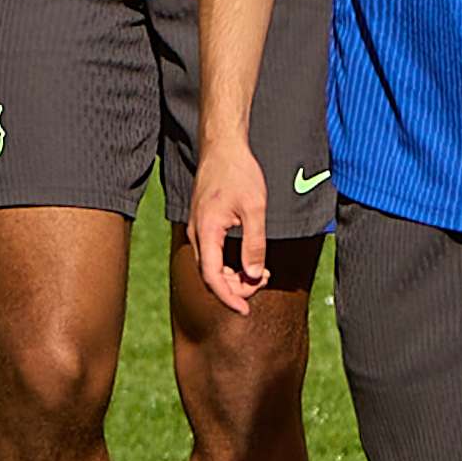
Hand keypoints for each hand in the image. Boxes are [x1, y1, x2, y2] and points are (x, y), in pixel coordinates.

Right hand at [186, 137, 275, 315]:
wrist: (222, 149)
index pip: (212, 277)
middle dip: (236, 288)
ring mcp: (199, 232)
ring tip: (262, 274)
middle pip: (211, 276)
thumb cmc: (239, 173)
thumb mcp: (255, 208)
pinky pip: (213, 256)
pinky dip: (229, 265)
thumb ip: (255, 244)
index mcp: (206, 233)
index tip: (245, 311)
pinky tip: (249, 264)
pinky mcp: (204, 227)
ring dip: (234, 277)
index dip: (228, 297)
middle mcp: (197, 236)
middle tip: (264, 283)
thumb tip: (256, 275)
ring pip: (211, 267)